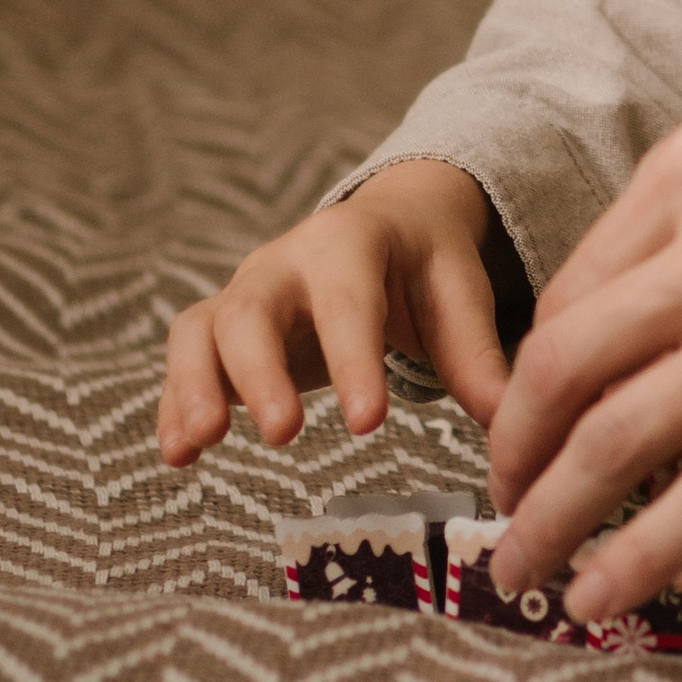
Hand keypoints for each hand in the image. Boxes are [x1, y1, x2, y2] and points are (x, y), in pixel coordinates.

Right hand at [158, 160, 507, 465]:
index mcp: (349, 243)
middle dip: (261, 372)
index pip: (347, 300)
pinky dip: (174, 405)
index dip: (354, 358)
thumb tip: (507, 417)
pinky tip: (176, 457)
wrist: (386, 224)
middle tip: (284, 433)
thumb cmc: (424, 264)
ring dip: (195, 387)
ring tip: (199, 446)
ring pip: (202, 330)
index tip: (370, 422)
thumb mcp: (457, 292)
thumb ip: (476, 355)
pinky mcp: (220, 328)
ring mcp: (245, 292)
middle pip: (253, 309)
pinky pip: (185, 358)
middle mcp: (284, 262)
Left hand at [481, 0, 681, 593]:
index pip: (572, 294)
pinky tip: (618, 597)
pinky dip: (643, 558)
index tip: (521, 442)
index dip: (528, 387)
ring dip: (556, 525)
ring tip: (532, 581)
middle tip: (503, 522)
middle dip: (518, 462)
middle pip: (566, 368)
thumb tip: (634, 320)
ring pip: (615, 443)